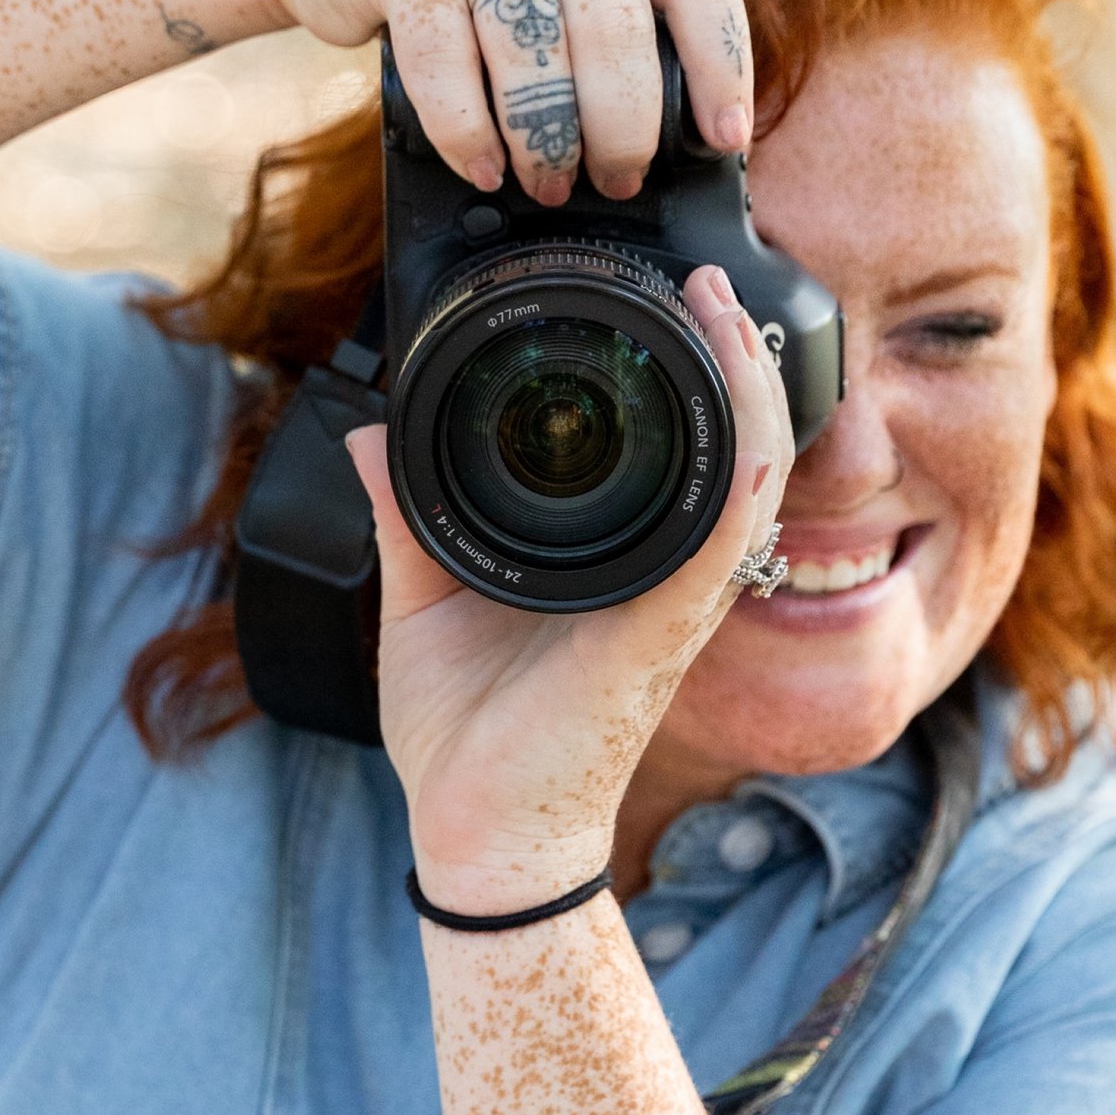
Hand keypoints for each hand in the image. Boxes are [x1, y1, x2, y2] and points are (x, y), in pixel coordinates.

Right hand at [266, 0, 750, 204]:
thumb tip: (670, 143)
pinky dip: (466, 126)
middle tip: (618, 180)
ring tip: (547, 184)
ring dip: (545, 134)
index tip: (725, 139)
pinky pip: (442, 54)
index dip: (720, 63)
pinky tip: (482, 167)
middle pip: (615, 22)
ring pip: (530, 41)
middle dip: (624, 122)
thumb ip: (608, 20)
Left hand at [347, 266, 790, 906]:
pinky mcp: (665, 624)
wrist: (475, 834)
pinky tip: (731, 389)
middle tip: (705, 280)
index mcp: (619, 566)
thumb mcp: (419, 599)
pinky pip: (723, 525)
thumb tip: (367, 435)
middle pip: (736, 447)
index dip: (691, 377)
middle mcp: (663, 576)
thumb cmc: (464, 741)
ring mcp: (675, 600)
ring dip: (745, 381)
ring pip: (748, 469)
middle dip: (735, 356)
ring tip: (718, 305)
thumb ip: (402, 513)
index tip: (663, 305)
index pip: (681, 456)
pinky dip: (736, 449)